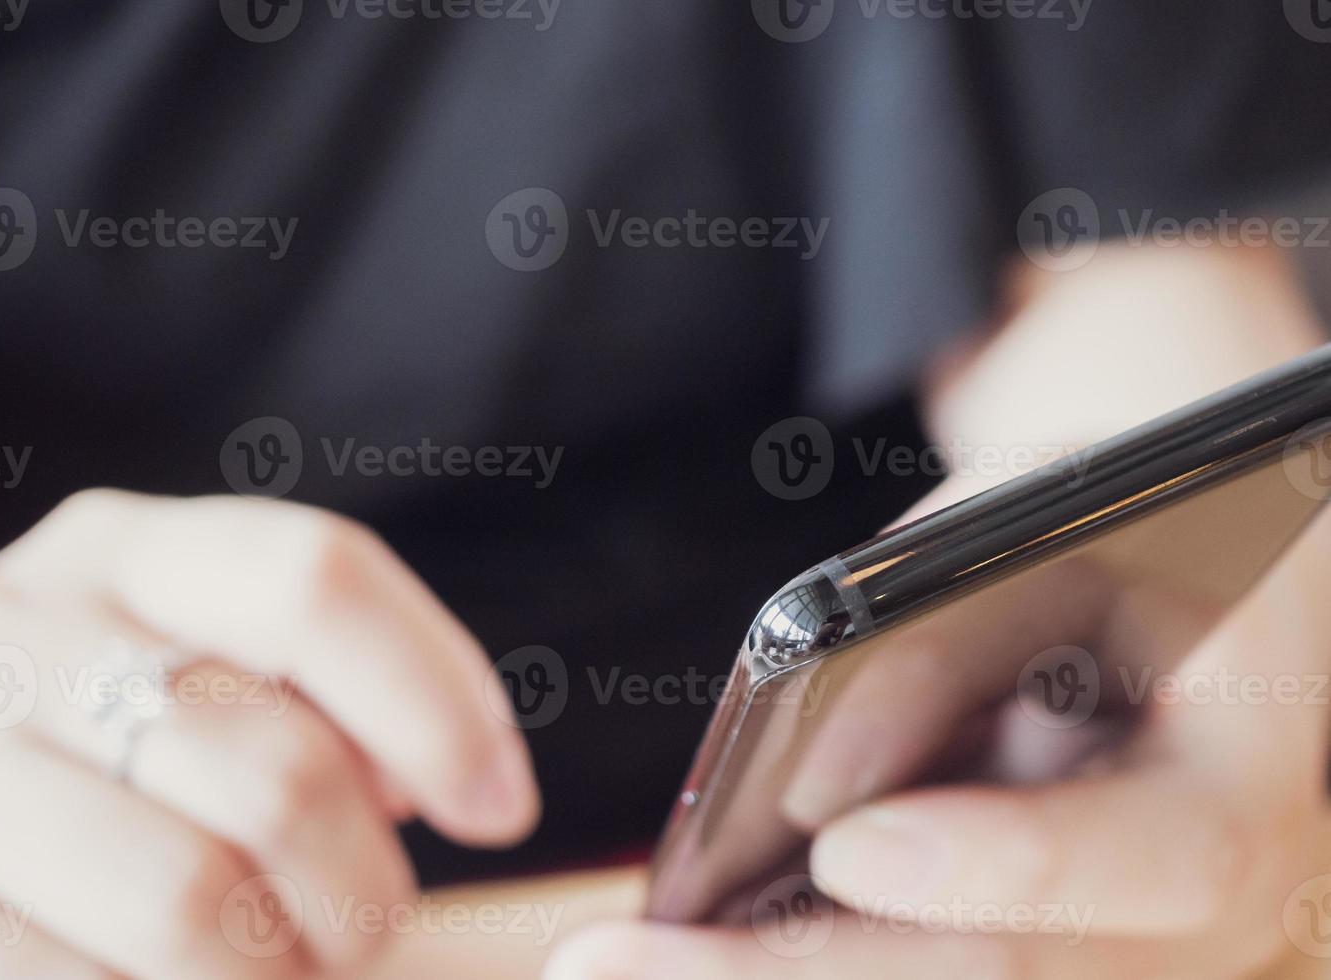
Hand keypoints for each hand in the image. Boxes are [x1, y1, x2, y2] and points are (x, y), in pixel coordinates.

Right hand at [0, 490, 538, 978]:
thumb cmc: (145, 773)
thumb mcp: (238, 685)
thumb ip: (346, 700)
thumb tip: (471, 781)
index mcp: (121, 550)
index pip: (316, 579)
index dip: (440, 704)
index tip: (501, 809)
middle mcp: (9, 635)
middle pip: (281, 768)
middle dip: (364, 885)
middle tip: (358, 923)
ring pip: (197, 903)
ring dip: (284, 969)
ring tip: (275, 963)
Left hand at [545, 498, 1330, 978]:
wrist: (1174, 616)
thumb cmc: (1114, 546)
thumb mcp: (1050, 539)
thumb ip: (947, 646)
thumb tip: (810, 797)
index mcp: (1239, 788)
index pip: (1159, 861)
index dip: (1004, 864)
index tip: (843, 850)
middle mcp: (1193, 923)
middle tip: (604, 965)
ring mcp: (1110, 966)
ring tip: (601, 969)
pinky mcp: (1035, 965)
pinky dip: (788, 975)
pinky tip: (674, 959)